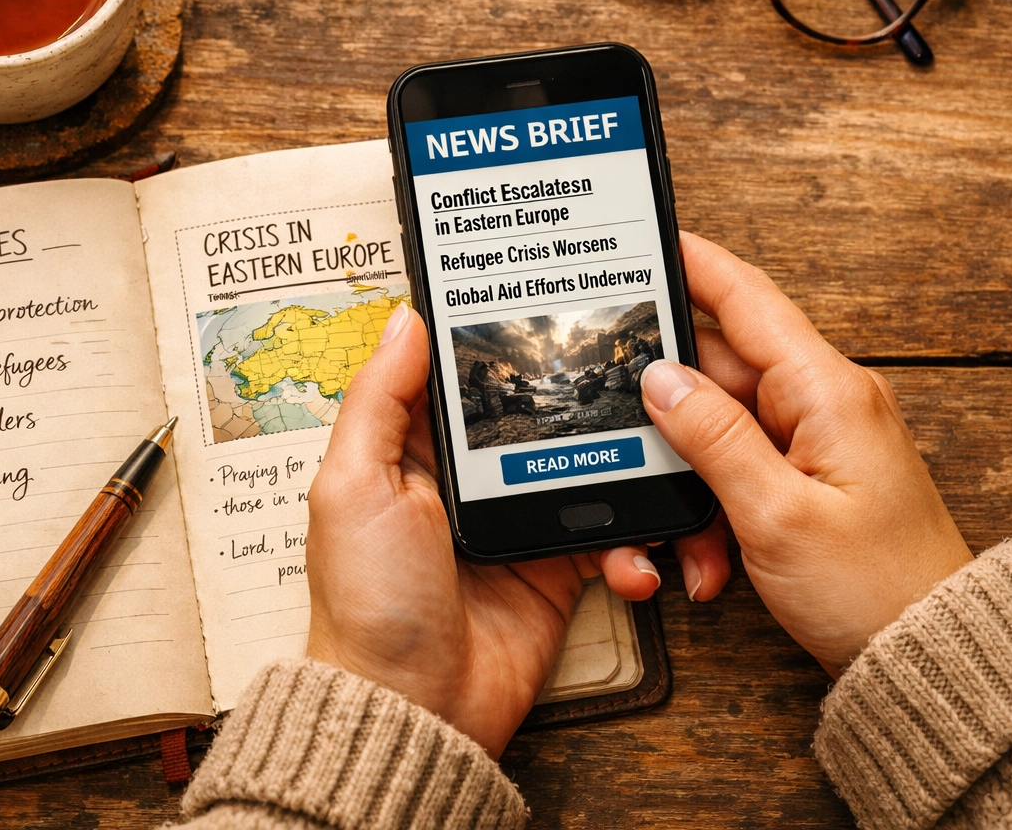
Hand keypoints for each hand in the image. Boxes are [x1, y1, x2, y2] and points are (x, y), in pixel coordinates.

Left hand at [305, 304, 661, 757]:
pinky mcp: (558, 569)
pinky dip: (634, 546)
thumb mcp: (354, 485)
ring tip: (657, 466)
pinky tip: (633, 563)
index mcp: (414, 449)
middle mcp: (468, 478)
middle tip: (635, 379)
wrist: (415, 708)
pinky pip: (612, 537)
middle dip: (586, 400)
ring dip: (627, 470)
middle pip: (539, 414)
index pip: (464, 375)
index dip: (500, 342)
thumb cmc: (368, 602)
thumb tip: (406, 318)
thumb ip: (380, 400)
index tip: (550, 301)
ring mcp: (518, 521)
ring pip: (589, 468)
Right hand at [640, 232, 972, 675]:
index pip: (745, 298)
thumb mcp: (775, 515)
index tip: (642, 241)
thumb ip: (712, 437)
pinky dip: (714, 505)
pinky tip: (712, 554)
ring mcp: (818, 437)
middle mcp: (824, 401)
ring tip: (694, 541)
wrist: (932, 655)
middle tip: (628, 447)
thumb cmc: (874, 590)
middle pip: (717, 370)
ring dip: (691, 480)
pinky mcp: (811, 473)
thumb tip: (659, 377)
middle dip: (668, 417)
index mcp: (826, 391)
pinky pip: (740, 466)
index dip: (691, 263)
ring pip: (720, 427)